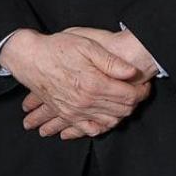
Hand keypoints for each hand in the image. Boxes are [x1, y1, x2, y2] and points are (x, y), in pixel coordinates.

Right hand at [0, 30, 152, 139]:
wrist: (30, 58)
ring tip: (125, 101)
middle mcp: (86, 102)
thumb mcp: (87, 45)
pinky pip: (89, 129)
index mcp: (94, 84)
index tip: (144, 84)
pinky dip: (102, 126)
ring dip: (121, 114)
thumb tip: (131, 72)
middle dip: (134, 102)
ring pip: (109, 121)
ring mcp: (75, 111)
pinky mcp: (67, 114)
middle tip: (138, 91)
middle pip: (122, 111)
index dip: (142, 91)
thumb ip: (111, 61)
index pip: (129, 97)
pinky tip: (107, 119)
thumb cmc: (58, 48)